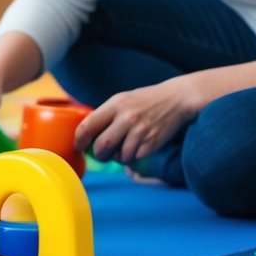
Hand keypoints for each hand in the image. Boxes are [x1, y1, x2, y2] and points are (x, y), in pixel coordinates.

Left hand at [74, 76, 202, 163]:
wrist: (176, 98)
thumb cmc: (144, 100)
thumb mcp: (122, 100)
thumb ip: (105, 115)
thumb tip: (85, 135)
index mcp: (115, 105)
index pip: (88, 126)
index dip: (79, 140)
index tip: (78, 147)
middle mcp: (127, 118)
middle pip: (102, 146)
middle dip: (98, 155)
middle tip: (100, 155)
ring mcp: (140, 131)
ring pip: (119, 156)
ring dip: (118, 158)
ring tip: (122, 149)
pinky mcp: (152, 142)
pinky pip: (135, 157)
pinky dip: (132, 157)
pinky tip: (136, 148)